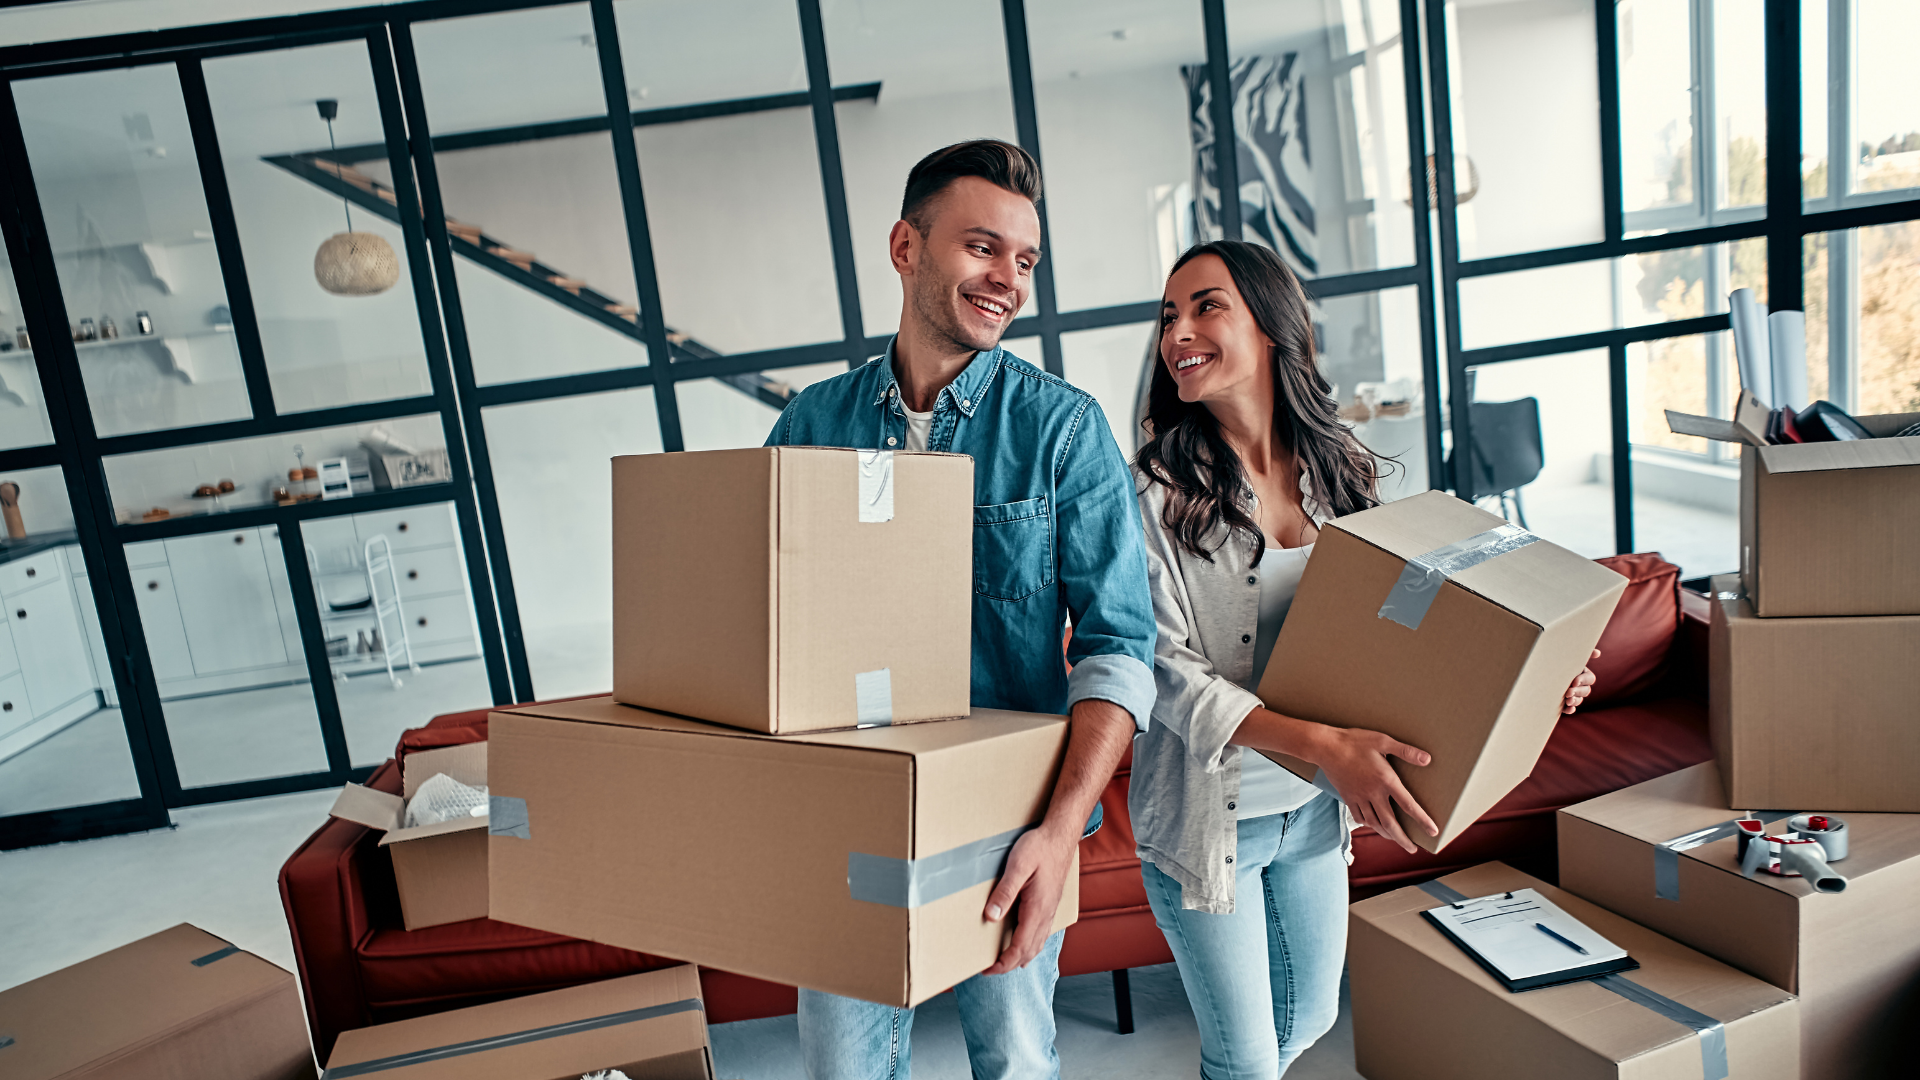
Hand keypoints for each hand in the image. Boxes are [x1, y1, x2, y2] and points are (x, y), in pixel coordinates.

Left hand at [980, 823, 1075, 974]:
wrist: (1061, 835)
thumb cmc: (1039, 847)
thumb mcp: (1017, 866)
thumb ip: (1005, 892)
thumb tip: (991, 917)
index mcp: (1037, 909)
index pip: (1019, 948)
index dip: (1002, 963)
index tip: (987, 969)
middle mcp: (1046, 914)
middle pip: (1029, 952)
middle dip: (1009, 964)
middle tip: (989, 968)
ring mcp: (1050, 910)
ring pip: (1037, 945)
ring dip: (1020, 957)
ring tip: (1003, 960)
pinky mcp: (1051, 904)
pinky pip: (1041, 934)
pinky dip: (1030, 946)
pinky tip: (1023, 942)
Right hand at [1311, 727, 1436, 854]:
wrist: (1325, 747)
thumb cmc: (1355, 741)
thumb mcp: (1383, 741)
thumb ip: (1406, 751)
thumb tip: (1427, 760)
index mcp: (1386, 780)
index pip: (1408, 805)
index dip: (1422, 820)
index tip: (1432, 831)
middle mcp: (1373, 793)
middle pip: (1390, 823)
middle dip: (1403, 839)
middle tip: (1412, 849)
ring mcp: (1359, 797)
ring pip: (1374, 823)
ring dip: (1387, 834)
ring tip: (1395, 839)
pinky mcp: (1347, 797)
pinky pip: (1359, 817)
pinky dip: (1368, 824)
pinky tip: (1373, 825)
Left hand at [1562, 649, 1600, 713]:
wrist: (1541, 670)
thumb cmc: (1557, 660)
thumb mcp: (1568, 656)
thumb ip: (1582, 653)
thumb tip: (1598, 653)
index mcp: (1582, 673)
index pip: (1590, 679)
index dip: (1583, 680)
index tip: (1574, 681)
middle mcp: (1580, 685)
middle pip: (1586, 691)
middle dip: (1578, 692)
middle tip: (1568, 692)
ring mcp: (1573, 694)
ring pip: (1579, 700)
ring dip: (1575, 701)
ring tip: (1567, 700)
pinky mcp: (1565, 702)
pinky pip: (1571, 709)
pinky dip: (1570, 710)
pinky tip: (1566, 709)